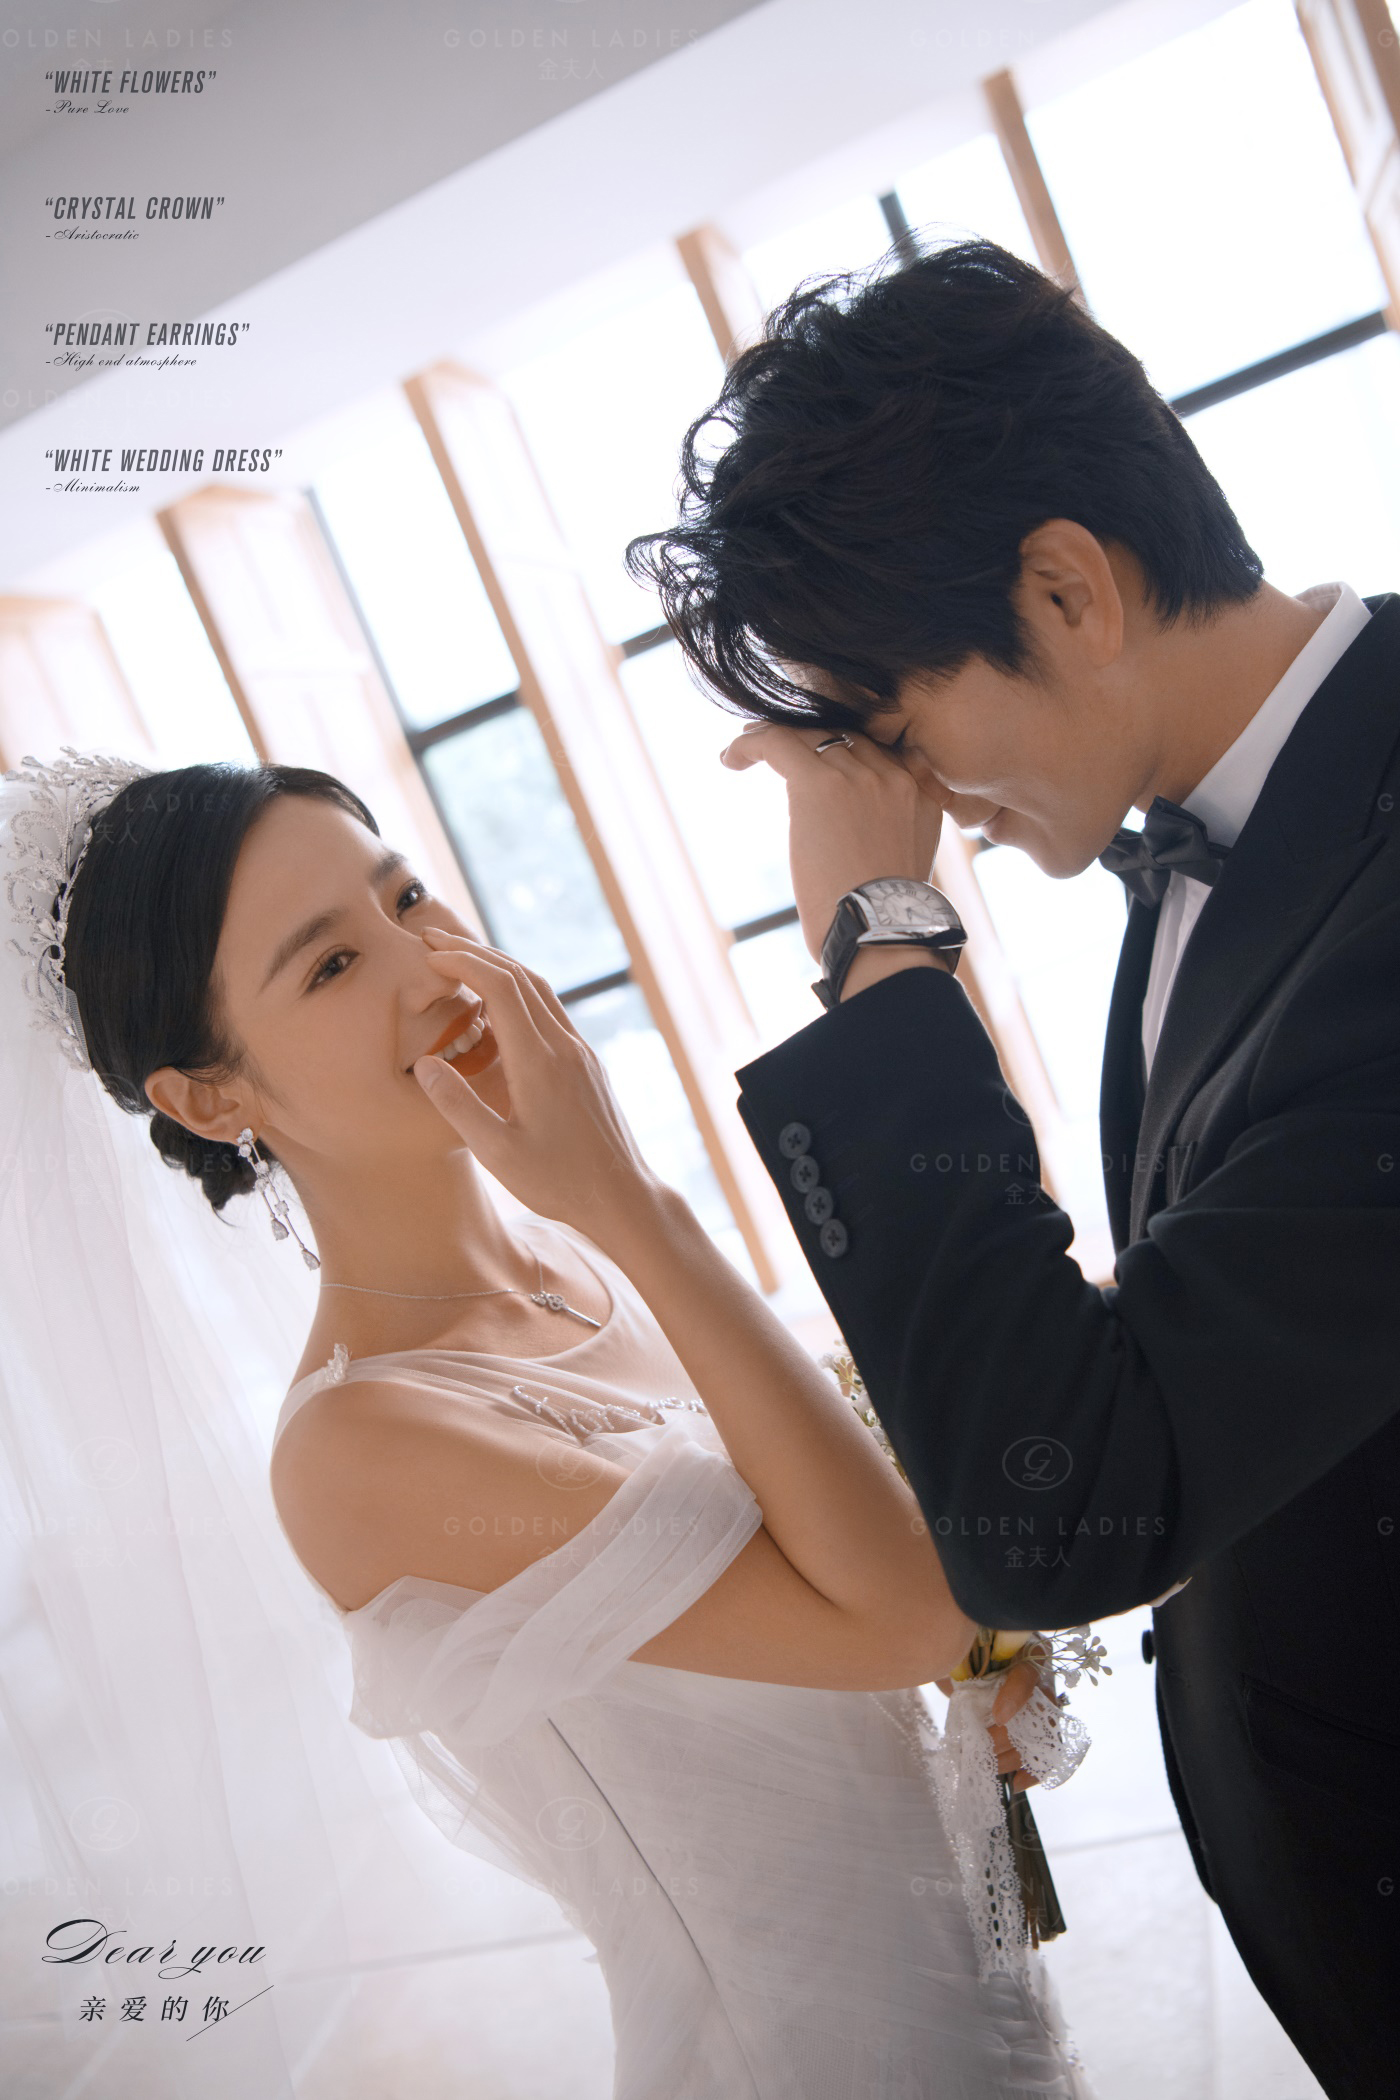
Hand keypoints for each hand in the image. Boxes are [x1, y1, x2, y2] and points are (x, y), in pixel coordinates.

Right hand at [410, 929, 661, 1241]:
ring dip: (501, 967)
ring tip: (462, 959)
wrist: (623, 1196)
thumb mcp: (497, 1154)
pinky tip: (499, 1006)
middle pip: (521, 976)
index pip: (501, 988)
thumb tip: (425, 1064)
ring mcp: (580, 1052)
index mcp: (539, 1061)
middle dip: (476, 952)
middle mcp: (564, 1046)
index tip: (429, 954)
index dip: (463, 962)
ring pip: (540, 990)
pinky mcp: (588, 1064)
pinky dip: (520, 992)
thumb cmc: (559, 1182)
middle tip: (434, 939)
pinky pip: (552, 1011)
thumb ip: (459, 1106)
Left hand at [721, 722, 947, 960]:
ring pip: (810, 735)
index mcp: (919, 797)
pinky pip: (778, 743)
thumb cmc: (882, 920)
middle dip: (809, 738)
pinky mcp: (819, 785)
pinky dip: (750, 744)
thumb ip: (890, 838)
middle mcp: (894, 778)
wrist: (878, 934)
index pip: (877, 752)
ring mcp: (859, 778)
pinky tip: (730, 758)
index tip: (818, 756)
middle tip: (775, 745)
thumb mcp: (903, 869)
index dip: (843, 747)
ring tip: (747, 746)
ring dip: (776, 738)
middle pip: (844, 737)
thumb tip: (857, 843)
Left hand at [934, 1656, 1051, 1793]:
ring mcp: (1043, 1705)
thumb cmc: (966, 1650)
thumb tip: (955, 1682)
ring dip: (1013, 1756)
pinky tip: (1016, 1783)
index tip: (997, 1717)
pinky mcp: (1039, 1727)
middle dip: (1009, 1737)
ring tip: (987, 1766)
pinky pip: (1047, 1752)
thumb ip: (962, 1662)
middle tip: (982, 1747)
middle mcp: (1042, 1676)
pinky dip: (1033, 1771)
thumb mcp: (963, 1649)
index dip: (1016, 1697)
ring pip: (1043, 1737)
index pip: (1029, 1674)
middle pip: (1039, 1713)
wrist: (969, 1661)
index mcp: (1026, 1649)